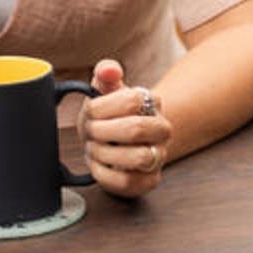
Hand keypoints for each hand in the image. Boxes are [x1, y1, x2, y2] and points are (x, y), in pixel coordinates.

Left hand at [78, 59, 172, 197]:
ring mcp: (158, 157)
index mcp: (152, 103)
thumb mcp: (104, 90)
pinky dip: (104, 173)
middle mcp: (162, 130)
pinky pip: (128, 182)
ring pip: (138, 158)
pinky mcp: (148, 181)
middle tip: (89, 130)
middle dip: (101, 130)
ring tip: (93, 147)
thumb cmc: (108, 113)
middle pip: (135, 129)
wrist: (115, 140)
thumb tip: (108, 69)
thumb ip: (105, 73)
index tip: (90, 111)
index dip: (102, 106)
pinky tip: (97, 163)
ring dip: (104, 152)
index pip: (131, 100)